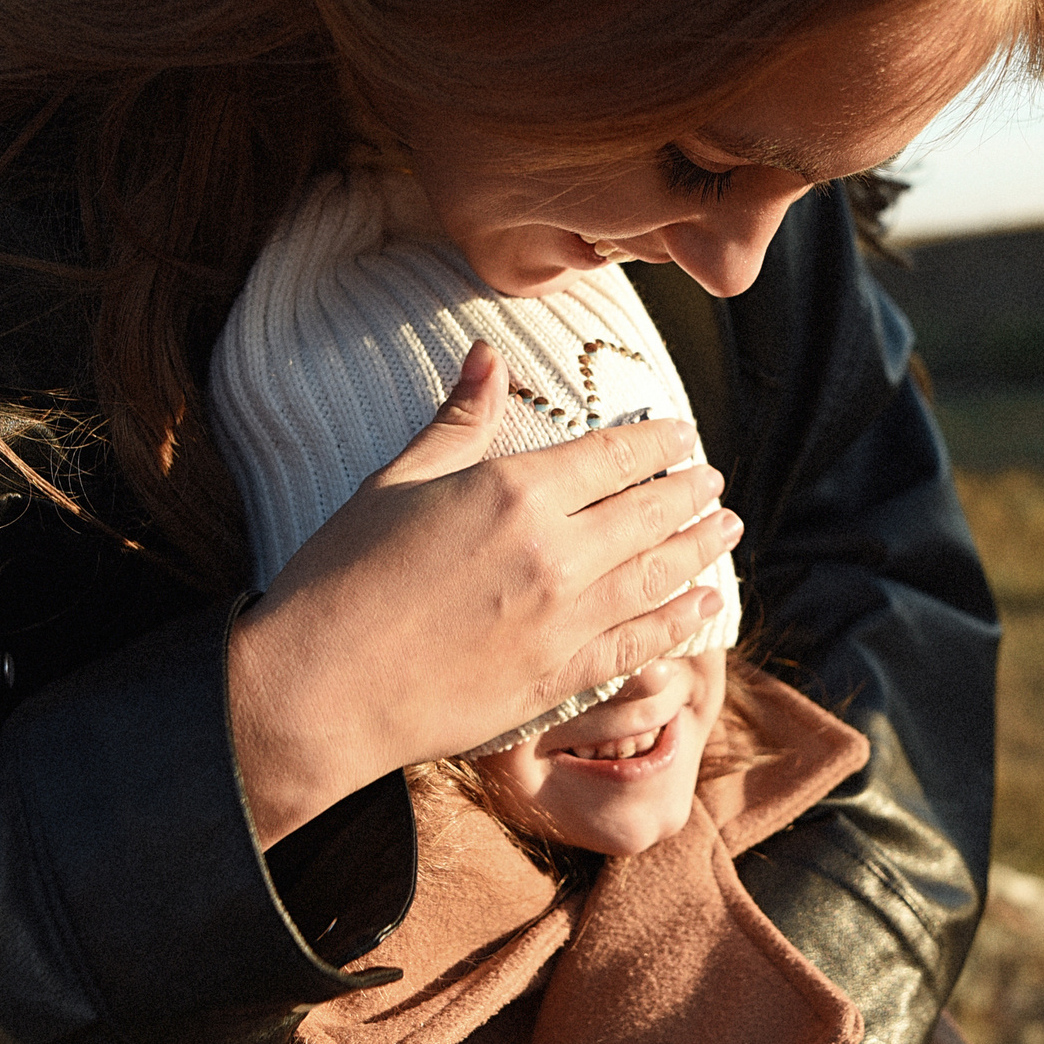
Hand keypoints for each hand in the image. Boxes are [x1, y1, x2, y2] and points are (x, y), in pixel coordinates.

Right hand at [227, 343, 739, 843]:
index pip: (613, 456)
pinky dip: (678, 621)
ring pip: (658, 576)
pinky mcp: (559, 678)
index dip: (659, 444)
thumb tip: (488, 355)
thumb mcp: (394, 483)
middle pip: (648, 512)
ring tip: (725, 531)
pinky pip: (640, 644)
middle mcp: (554, 552)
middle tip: (714, 483)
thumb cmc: (338, 577)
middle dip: (690, 493)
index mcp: (512, 491)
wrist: (317, 688)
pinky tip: (702, 607)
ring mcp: (563, 620)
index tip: (684, 438)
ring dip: (700, 549)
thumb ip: (457, 423)